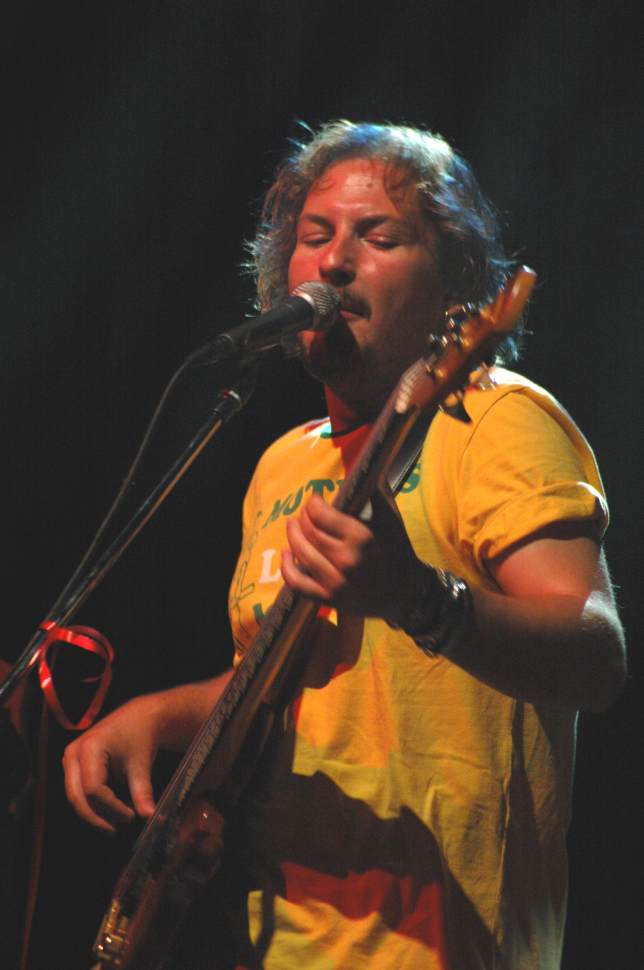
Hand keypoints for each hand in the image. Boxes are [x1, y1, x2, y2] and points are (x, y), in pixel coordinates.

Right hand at [63, 695, 161, 833]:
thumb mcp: (141, 763)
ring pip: (75, 797)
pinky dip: (94, 804)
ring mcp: (70, 759)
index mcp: (88, 748)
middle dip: (96, 817)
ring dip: (94, 813)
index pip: (93, 790)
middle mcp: (73, 754)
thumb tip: (149, 816)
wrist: (139, 716)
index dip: (111, 808)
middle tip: (115, 830)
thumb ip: (142, 792)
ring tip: (117, 821)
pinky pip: (79, 791)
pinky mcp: (74, 766)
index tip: (130, 817)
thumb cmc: (140, 735)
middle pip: (77, 797)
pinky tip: (112, 811)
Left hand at [280, 490, 420, 619]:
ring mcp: (335, 581)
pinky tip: (286, 554)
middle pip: (309, 532)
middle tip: (303, 512)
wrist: (404, 592)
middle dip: (302, 517)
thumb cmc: (398, 551)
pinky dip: (287, 567)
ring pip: (301, 553)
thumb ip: (376, 494)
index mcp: (361, 537)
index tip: (314, 499)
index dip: (313, 503)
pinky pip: (297, 583)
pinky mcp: (328, 598)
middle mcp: (346, 559)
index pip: (321, 514)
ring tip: (291, 525)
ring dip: (292, 535)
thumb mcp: (391, 519)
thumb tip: (365, 470)